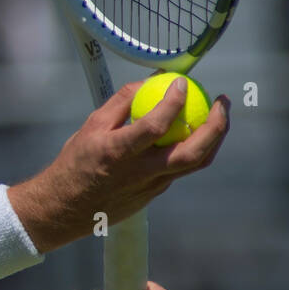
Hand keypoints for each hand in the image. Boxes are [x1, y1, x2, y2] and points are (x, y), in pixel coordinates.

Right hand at [10, 78, 230, 252]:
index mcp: (119, 152)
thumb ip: (120, 103)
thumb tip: (147, 82)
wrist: (66, 207)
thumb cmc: (75, 164)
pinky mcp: (154, 194)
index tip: (180, 83)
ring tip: (219, 116)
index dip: (173, 101)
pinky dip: (193, 149)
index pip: (156, 125)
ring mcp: (151, 187)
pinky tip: (192, 134)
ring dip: (215, 138)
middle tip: (222, 102)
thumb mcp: (90, 127)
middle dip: (216, 125)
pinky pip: (180, 169)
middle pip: (193, 152)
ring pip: (196, 163)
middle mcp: (140, 172)